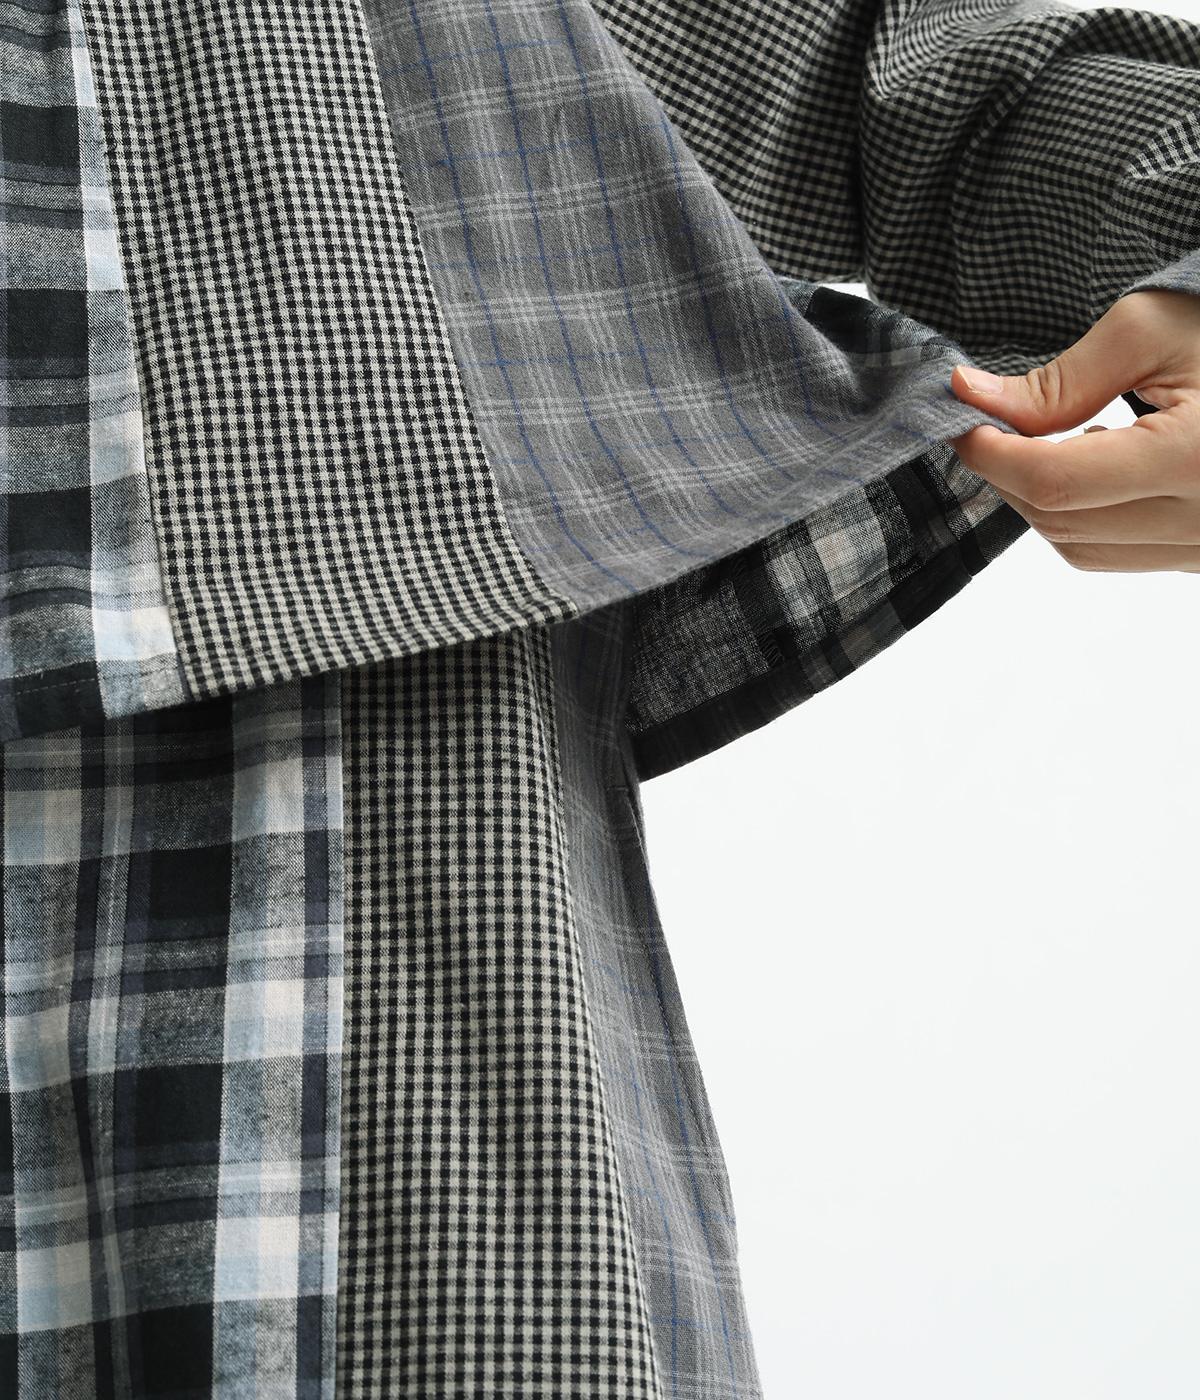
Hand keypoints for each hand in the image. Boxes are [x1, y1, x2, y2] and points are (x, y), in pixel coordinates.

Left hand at [948, 288, 1199, 572]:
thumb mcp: (1153, 330)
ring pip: (1080, 547)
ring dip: (1043, 499)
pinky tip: (1100, 464)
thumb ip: (1060, 378)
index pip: (1056, 481)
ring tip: (1058, 439)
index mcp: (1198, 457)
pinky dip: (1082, 517)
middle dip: (1010, 473)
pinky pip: (1116, 553)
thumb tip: (971, 395)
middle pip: (1059, 519)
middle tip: (994, 425)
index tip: (964, 421)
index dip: (993, 455)